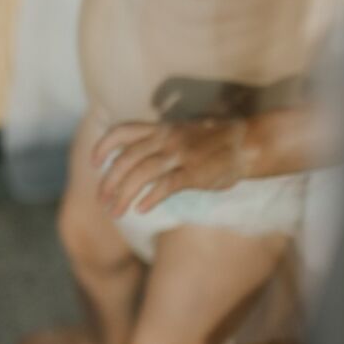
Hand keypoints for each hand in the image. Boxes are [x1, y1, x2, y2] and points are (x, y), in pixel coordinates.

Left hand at [92, 119, 251, 216]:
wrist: (248, 142)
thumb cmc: (216, 141)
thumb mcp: (182, 132)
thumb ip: (160, 141)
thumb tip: (138, 157)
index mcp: (160, 129)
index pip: (122, 132)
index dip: (103, 147)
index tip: (94, 163)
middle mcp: (165, 139)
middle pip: (125, 160)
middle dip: (109, 182)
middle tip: (102, 202)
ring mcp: (179, 155)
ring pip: (140, 174)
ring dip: (123, 195)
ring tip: (115, 213)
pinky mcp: (194, 173)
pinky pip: (166, 186)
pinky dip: (150, 198)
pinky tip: (142, 210)